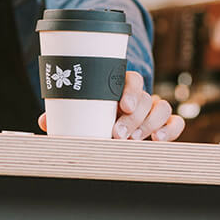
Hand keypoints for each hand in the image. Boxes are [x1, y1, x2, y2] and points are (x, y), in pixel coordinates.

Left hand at [37, 70, 184, 140]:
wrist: (111, 119)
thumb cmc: (94, 112)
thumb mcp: (81, 110)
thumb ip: (66, 114)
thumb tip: (45, 122)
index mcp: (119, 84)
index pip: (131, 78)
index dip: (129, 90)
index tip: (121, 105)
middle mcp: (138, 94)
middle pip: (145, 96)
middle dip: (134, 116)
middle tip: (119, 133)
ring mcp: (152, 108)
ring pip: (161, 108)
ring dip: (148, 124)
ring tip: (134, 140)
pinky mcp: (164, 123)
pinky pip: (175, 122)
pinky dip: (170, 129)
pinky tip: (158, 140)